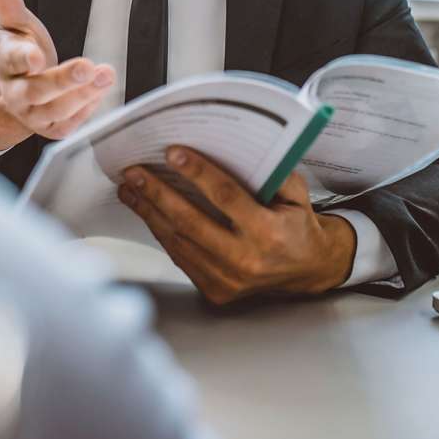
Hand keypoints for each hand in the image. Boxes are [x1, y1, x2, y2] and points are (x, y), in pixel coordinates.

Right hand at [0, 0, 115, 150]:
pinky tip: (100, 90)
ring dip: (83, 94)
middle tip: (86, 66)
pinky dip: (86, 110)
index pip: (12, 60)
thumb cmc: (20, 50)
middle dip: (63, 81)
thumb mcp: (14, 23)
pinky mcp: (50, 129)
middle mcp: (16, 93)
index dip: (24, 58)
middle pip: (36, 90)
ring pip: (56, 110)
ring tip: (106, 75)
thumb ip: (6, 1)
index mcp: (5, 62)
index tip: (36, 56)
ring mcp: (33, 114)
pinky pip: (68, 124)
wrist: (15, 90)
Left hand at [117, 146, 356, 304]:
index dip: (197, 173)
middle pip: (191, 222)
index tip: (173, 153)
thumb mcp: (297, 194)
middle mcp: (246, 260)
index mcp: (269, 233)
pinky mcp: (216, 291)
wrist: (307, 270)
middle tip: (135, 173)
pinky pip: (181, 258)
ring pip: (179, 242)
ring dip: (150, 213)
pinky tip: (148, 212)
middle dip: (158, 194)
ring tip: (130, 189)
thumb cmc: (298, 226)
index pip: (226, 197)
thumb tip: (234, 147)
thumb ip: (273, 173)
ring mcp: (229, 280)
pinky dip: (162, 233)